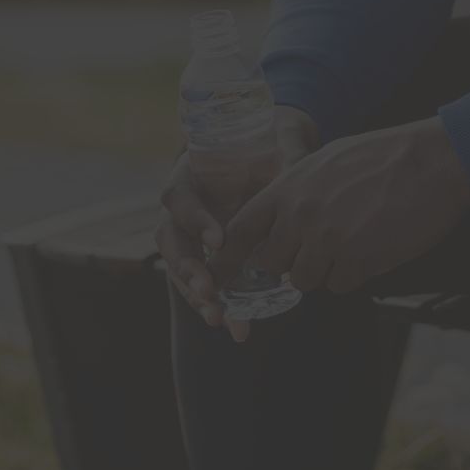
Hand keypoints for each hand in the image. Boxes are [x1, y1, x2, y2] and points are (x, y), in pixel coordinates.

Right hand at [157, 106, 318, 342]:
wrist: (270, 157)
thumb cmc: (269, 146)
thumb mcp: (278, 144)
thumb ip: (284, 155)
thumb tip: (298, 167)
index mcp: (190, 174)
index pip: (178, 196)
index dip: (194, 219)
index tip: (219, 240)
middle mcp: (183, 207)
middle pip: (170, 240)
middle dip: (187, 268)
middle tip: (209, 290)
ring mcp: (191, 235)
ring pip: (180, 268)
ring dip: (196, 295)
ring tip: (218, 317)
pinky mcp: (207, 258)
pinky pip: (203, 284)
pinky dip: (216, 305)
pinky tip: (236, 325)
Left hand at [206, 116, 469, 331]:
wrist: (432, 161)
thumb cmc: (384, 156)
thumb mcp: (328, 160)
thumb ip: (298, 190)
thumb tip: (282, 218)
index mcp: (290, 186)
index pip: (240, 230)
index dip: (227, 258)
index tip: (219, 275)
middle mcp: (301, 214)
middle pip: (273, 264)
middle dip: (292, 262)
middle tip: (321, 246)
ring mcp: (327, 240)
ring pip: (305, 280)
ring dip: (325, 270)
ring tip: (354, 240)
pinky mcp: (356, 261)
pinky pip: (339, 285)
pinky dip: (354, 274)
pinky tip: (374, 247)